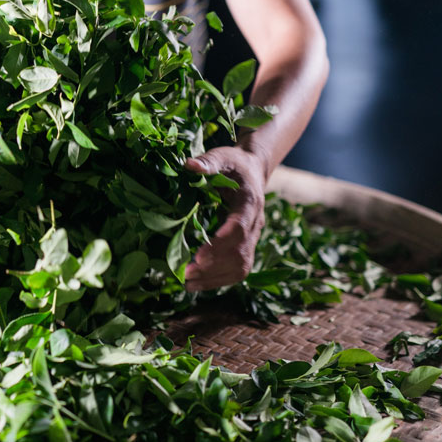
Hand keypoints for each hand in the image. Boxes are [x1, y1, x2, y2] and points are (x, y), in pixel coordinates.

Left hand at [183, 146, 266, 290]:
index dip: (221, 242)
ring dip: (214, 278)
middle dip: (213, 265)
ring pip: (240, 266)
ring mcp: (253, 238)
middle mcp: (255, 224)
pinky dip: (217, 280)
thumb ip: (208, 161)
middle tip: (185, 272)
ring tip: (186, 282)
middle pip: (240, 252)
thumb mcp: (223, 156)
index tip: (200, 255)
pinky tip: (195, 284)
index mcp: (250, 202)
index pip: (240, 227)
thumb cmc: (234, 164)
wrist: (252, 171)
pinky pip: (237, 270)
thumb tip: (189, 165)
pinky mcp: (246, 247)